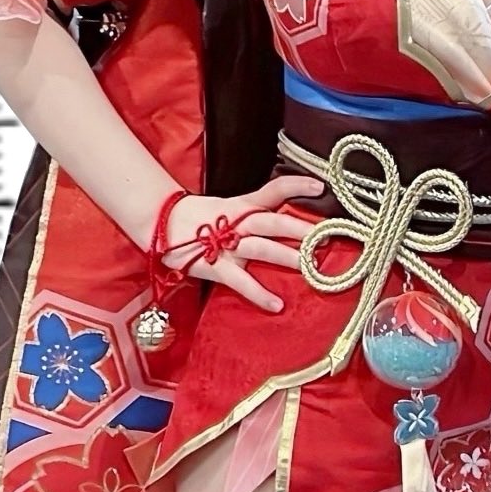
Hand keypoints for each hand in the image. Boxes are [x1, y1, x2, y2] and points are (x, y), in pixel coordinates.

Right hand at [160, 174, 325, 314]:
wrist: (162, 223)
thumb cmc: (201, 219)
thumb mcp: (230, 209)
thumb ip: (257, 212)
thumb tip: (291, 222)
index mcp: (243, 206)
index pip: (274, 190)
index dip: (297, 186)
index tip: (321, 187)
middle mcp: (239, 223)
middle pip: (273, 222)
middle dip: (300, 229)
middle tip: (328, 236)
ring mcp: (227, 245)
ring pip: (262, 247)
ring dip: (287, 256)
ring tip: (311, 266)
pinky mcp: (215, 266)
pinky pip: (240, 281)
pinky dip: (259, 294)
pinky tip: (278, 305)